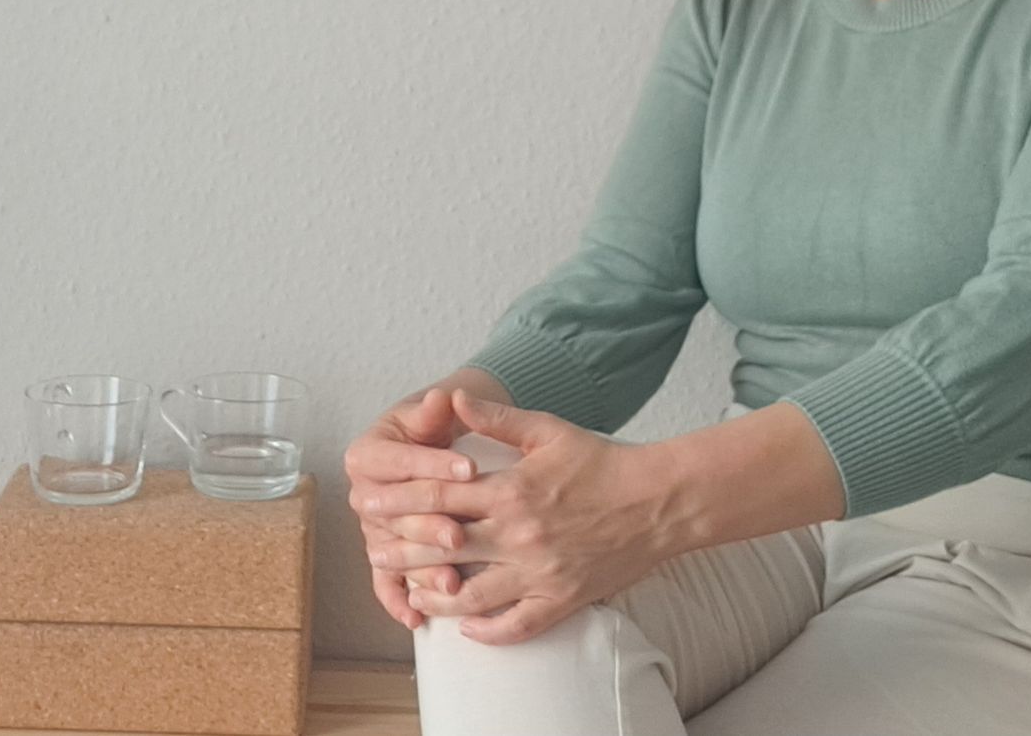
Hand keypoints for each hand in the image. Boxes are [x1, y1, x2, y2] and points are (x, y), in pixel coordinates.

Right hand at [342, 387, 477, 630]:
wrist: (424, 447)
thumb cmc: (429, 428)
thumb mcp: (429, 413)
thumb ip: (433, 410)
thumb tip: (442, 397)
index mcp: (366, 455)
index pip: (401, 462)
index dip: (434, 465)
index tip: (470, 468)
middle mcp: (362, 494)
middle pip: (396, 514)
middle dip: (430, 525)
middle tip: (461, 535)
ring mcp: (372, 528)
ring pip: (395, 553)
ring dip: (422, 571)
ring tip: (452, 583)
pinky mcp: (383, 555)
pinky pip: (385, 582)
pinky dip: (398, 602)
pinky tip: (416, 619)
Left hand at [358, 387, 676, 645]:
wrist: (659, 500)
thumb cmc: (603, 461)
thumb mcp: (548, 431)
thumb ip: (497, 419)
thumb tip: (453, 398)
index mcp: (510, 490)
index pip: (437, 498)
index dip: (398, 501)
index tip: (371, 504)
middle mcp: (518, 535)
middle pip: (442, 547)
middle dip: (402, 551)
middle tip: (374, 552)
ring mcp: (539, 571)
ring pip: (470, 596)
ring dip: (433, 595)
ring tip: (410, 591)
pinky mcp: (561, 599)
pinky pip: (515, 625)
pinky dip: (485, 631)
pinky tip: (465, 627)